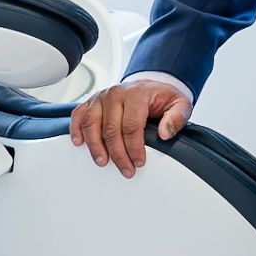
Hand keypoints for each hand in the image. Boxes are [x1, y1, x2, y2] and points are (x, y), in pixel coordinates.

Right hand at [69, 75, 190, 176]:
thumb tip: (165, 133)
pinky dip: (76, 129)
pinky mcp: (92, 102)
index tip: (139, 161)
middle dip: (118, 154)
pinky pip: (79, 115)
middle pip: (111, 129)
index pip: (131, 126)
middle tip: (126, 169)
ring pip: (91, 123)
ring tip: (102, 161)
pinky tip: (80, 143)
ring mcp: (101, 97)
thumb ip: (176, 118)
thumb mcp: (179, 104)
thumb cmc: (161, 97)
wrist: (150, 86)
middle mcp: (115, 94)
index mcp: (136, 94)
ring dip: (95, 146)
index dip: (134, 148)